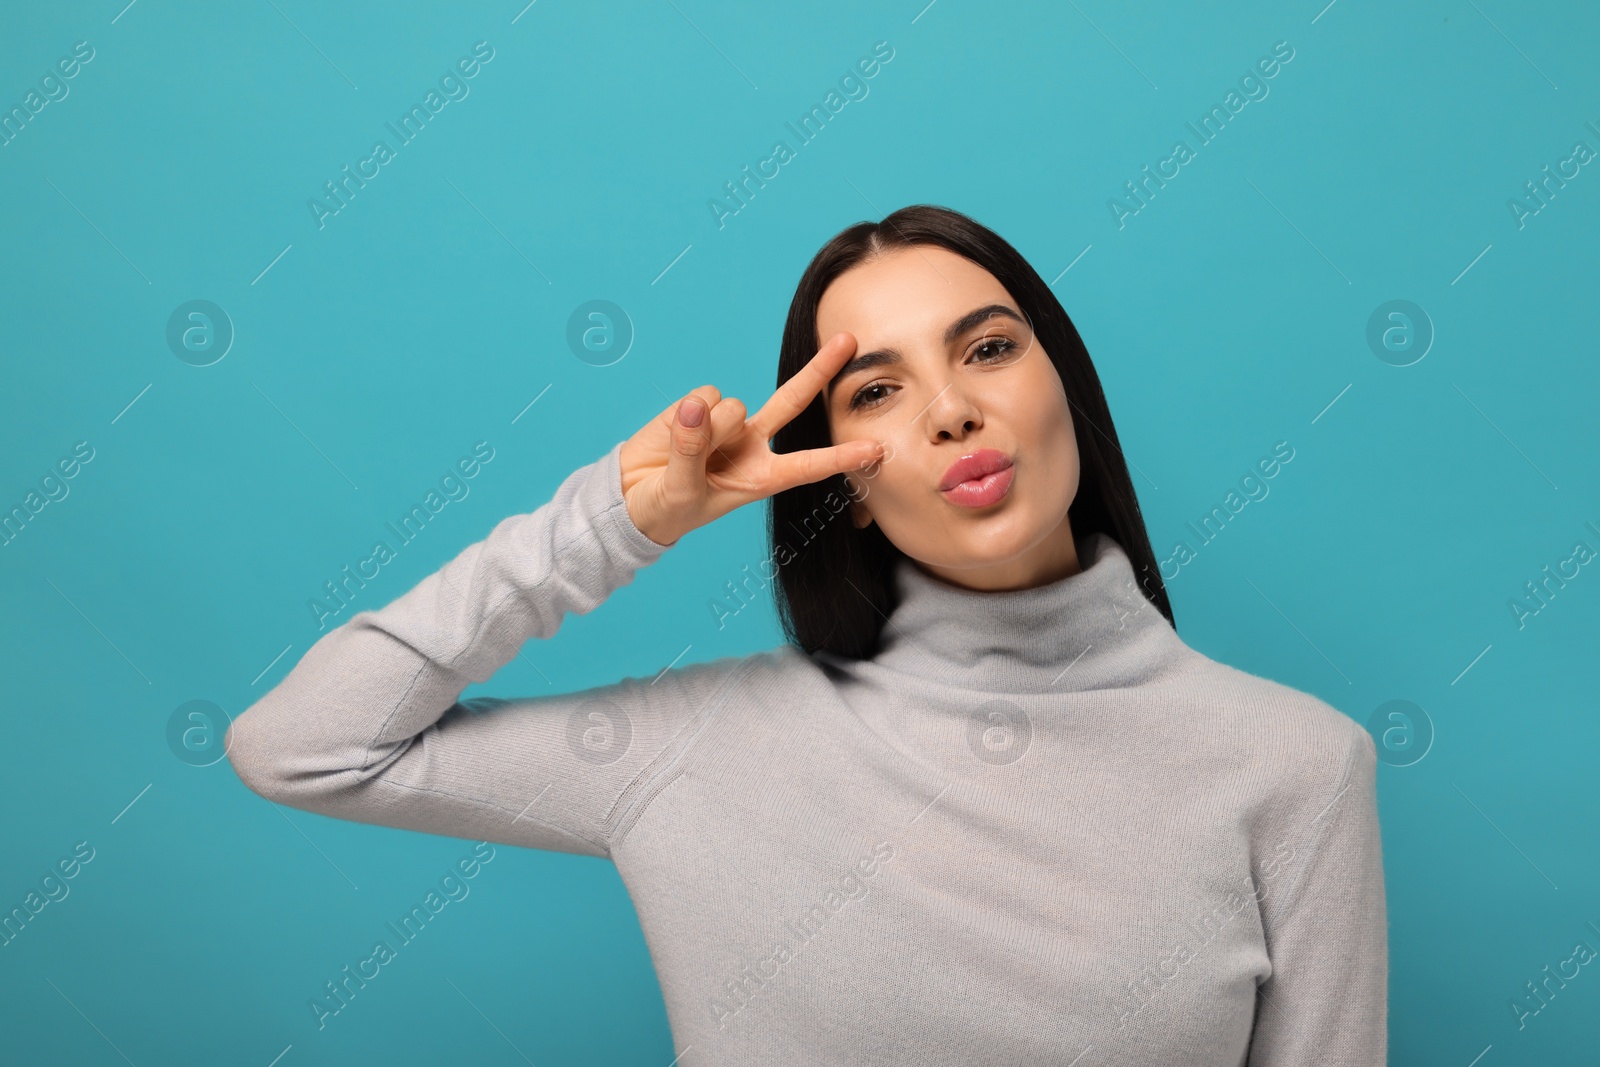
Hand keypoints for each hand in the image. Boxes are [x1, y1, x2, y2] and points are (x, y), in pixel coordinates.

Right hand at [618, 332, 884, 546]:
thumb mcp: (682, 493)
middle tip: (849, 340)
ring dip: (708, 427)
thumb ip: (691, 452)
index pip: (808, 464)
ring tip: (683, 455)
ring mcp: (728, 423)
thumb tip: (697, 405)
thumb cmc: (666, 508)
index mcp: (761, 477)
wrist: (631, 494)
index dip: (842, 457)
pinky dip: (686, 415)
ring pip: (733, 406)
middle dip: (820, 369)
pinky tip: (675, 433)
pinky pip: (704, 396)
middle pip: (792, 400)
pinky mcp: (700, 405)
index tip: (877, 450)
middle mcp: (753, 443)